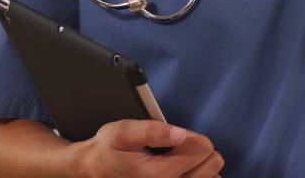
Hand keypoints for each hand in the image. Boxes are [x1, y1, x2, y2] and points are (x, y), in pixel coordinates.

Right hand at [65, 119, 224, 177]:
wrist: (92, 173)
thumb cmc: (107, 151)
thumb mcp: (122, 132)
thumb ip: (152, 131)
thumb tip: (180, 134)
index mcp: (158, 174)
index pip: (201, 149)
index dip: (191, 136)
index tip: (175, 137)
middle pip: (212, 165)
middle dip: (200, 150)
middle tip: (179, 148)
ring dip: (201, 166)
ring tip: (180, 161)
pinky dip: (199, 176)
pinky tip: (184, 171)